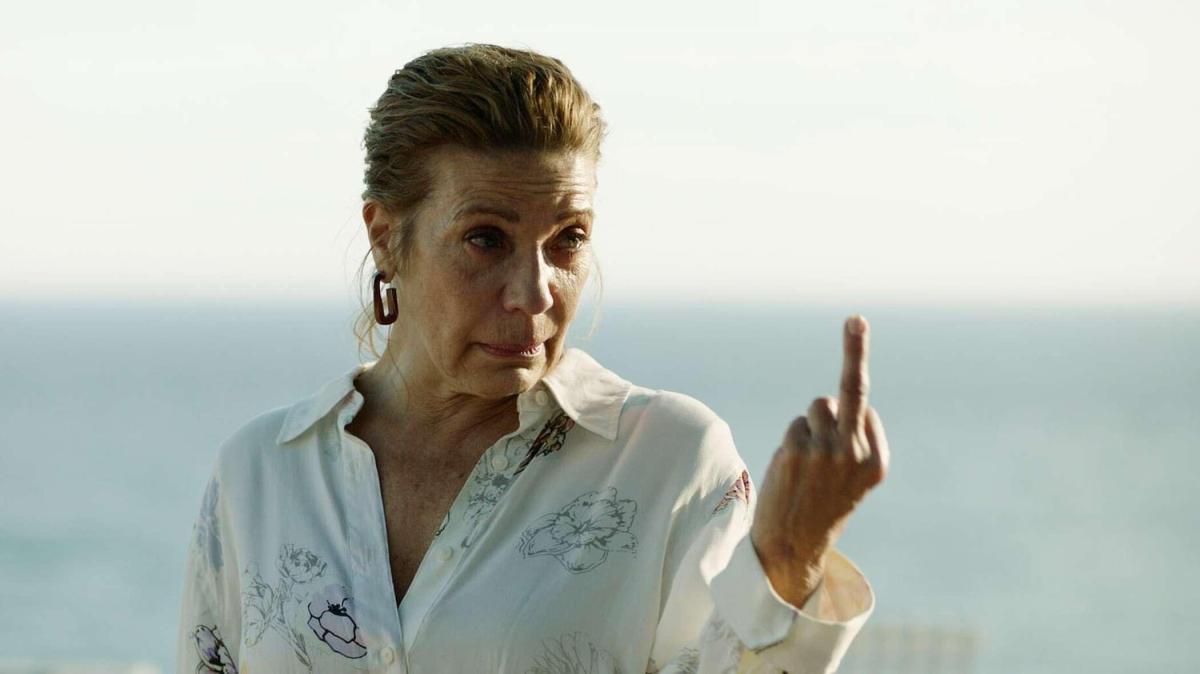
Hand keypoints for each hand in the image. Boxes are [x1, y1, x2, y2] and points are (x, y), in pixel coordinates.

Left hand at [749, 314, 889, 606]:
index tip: (854, 394)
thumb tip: (825, 401)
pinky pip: (797, 424)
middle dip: (856, 350)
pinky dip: (793, 439)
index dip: (851, 415)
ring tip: (807, 463)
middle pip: (851, 391)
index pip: (865, 410)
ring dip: (810, 426)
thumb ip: (849, 439)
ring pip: (817, 408)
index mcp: (877, 462)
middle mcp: (856, 453)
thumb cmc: (822, 505)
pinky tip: (794, 468)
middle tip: (856, 319)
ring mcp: (827, 450)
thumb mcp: (850, 479)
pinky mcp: (798, 449)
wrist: (793, 545)